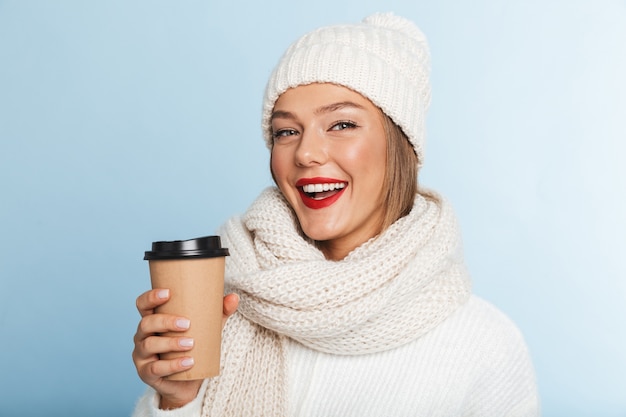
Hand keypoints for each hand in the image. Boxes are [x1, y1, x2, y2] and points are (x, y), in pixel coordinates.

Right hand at [132, 288, 238, 408]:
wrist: (189, 383)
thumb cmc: (194, 348)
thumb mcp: (208, 329)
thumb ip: (219, 313)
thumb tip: (234, 297)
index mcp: (153, 320)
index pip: (143, 305)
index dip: (150, 297)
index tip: (168, 293)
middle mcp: (143, 336)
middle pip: (146, 323)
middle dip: (165, 321)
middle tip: (187, 323)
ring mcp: (142, 355)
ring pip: (149, 345)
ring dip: (170, 343)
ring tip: (191, 344)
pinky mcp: (146, 373)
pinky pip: (155, 368)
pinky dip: (173, 365)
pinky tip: (189, 362)